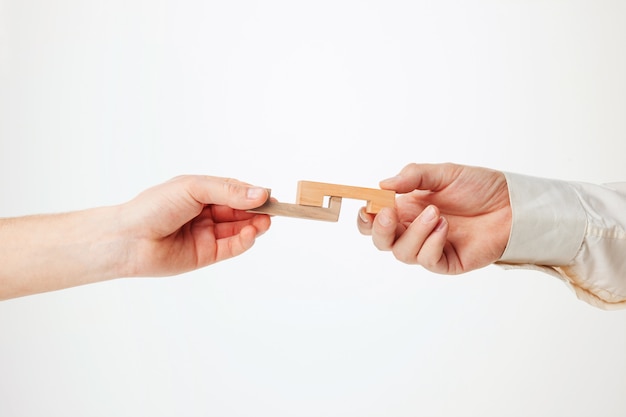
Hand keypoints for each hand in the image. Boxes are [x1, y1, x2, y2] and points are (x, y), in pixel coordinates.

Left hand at [119, 175, 270, 276]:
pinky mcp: (206, 255)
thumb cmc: (154, 207)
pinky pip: (231, 247)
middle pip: (240, 211)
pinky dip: (244, 241)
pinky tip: (251, 234)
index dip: (253, 193)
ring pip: (238, 229)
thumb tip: (260, 193)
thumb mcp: (194, 189)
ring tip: (265, 222)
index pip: (235, 191)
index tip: (269, 195)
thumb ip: (228, 191)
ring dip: (254, 225)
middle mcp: (205, 213)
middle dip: (257, 210)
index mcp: (201, 193)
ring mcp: (206, 234)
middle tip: (274, 210)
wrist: (129, 239)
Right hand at [357, 163, 510, 273]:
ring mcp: (430, 247)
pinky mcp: (447, 261)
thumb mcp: (444, 173)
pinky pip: (427, 260)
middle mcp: (414, 230)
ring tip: (436, 213)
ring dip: (415, 233)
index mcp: (408, 209)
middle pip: (382, 241)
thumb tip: (383, 184)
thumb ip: (413, 176)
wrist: (512, 204)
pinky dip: (431, 244)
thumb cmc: (480, 187)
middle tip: (390, 214)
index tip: (368, 207)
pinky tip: (445, 227)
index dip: (366, 218)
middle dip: (381, 230)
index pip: (376, 220)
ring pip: (403, 253)